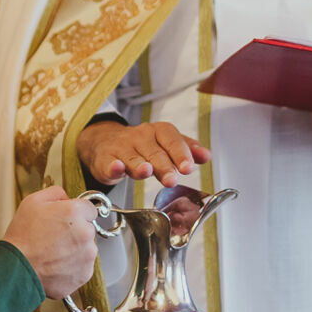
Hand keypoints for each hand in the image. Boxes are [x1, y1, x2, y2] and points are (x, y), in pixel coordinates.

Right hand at [3, 186, 98, 299]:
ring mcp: (87, 255)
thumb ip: (56, 193)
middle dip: (76, 231)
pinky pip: (83, 266)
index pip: (90, 209)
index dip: (77, 213)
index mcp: (75, 212)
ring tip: (53, 252)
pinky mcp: (84, 273)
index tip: (67, 220)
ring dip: (75, 249)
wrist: (17, 269)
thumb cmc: (22, 237)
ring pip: (86, 248)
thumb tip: (66, 197)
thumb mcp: (32, 202)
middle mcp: (85, 233)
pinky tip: (56, 263)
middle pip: (88, 228)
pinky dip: (72, 266)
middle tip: (55, 237)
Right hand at [78, 120, 210, 188]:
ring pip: (132, 157)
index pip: (171, 139)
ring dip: (139, 165)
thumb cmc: (141, 146)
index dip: (180, 153)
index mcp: (158, 132)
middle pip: (154, 152)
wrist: (106, 142)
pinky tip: (117, 168)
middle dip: (164, 166)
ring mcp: (122, 148)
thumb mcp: (165, 144)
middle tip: (171, 179)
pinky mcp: (106, 159)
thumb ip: (186, 149)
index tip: (188, 167)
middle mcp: (140, 137)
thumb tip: (206, 156)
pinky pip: (109, 163)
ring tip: (146, 171)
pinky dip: (112, 166)